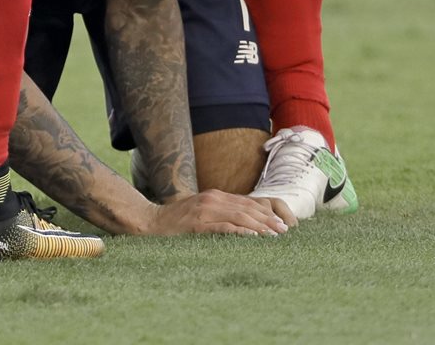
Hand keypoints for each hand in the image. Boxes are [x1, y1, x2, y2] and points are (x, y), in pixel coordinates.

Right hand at [141, 189, 293, 236]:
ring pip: (239, 216)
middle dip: (267, 220)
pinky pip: (224, 227)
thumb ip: (220, 214)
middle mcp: (212, 199)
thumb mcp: (201, 212)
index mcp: (214, 196)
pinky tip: (253, 237)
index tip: (281, 224)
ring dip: (260, 226)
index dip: (265, 213)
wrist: (150, 222)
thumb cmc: (177, 221)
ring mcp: (204, 211)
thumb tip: (244, 225)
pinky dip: (241, 232)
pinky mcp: (198, 225)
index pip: (246, 203)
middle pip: (247, 208)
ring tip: (274, 236)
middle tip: (283, 232)